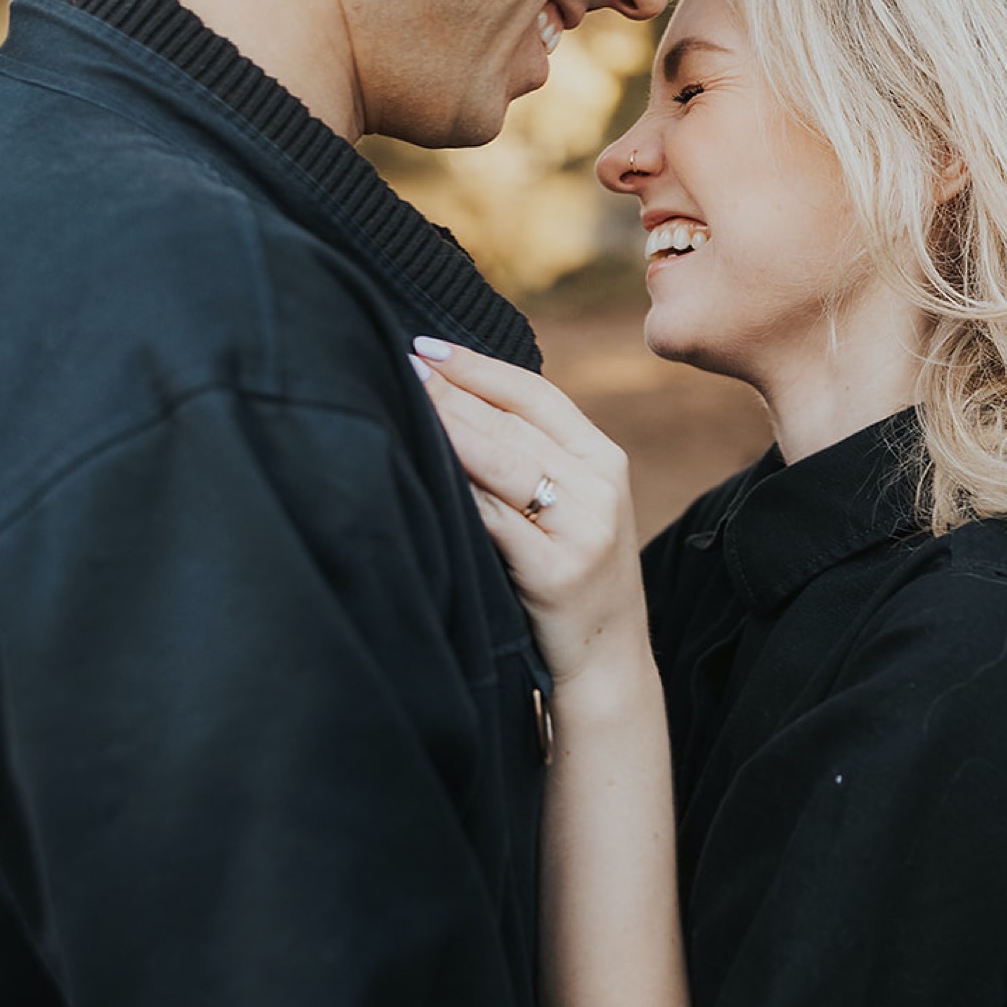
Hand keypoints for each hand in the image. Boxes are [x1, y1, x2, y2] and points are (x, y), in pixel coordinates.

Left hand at [410, 341, 646, 688]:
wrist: (608, 660)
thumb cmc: (574, 574)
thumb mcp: (576, 506)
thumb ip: (536, 457)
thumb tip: (455, 399)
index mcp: (605, 459)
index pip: (536, 395)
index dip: (479, 368)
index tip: (426, 347)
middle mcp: (600, 488)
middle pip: (512, 424)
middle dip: (450, 393)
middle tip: (398, 366)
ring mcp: (582, 530)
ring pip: (501, 463)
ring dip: (447, 430)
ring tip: (403, 405)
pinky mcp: (555, 572)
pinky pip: (492, 520)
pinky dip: (456, 493)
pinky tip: (422, 472)